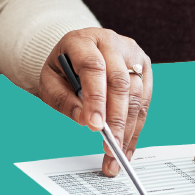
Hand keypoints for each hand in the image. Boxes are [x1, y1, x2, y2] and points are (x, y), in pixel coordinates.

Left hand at [30, 27, 152, 176]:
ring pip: (136, 94)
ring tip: (117, 154)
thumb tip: (86, 121)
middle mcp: (111, 42)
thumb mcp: (50, 82)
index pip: (93, 67)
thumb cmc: (62, 68)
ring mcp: (131, 53)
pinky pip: (145, 101)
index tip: (95, 126)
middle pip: (120, 82)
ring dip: (128, 129)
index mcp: (83, 40)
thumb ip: (63, 101)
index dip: (96, 98)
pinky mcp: (144, 66)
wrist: (77, 52)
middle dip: (116, 119)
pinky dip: (136, 127)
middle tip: (110, 147)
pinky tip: (127, 145)